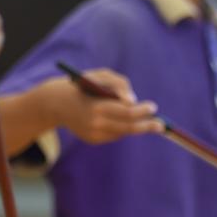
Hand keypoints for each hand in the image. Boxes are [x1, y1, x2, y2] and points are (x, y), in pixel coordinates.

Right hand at [47, 69, 164, 143]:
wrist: (56, 103)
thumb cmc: (82, 84)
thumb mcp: (99, 75)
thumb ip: (119, 83)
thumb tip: (133, 100)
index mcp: (96, 107)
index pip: (126, 112)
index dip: (142, 111)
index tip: (153, 107)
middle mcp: (94, 124)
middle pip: (128, 127)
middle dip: (146, 125)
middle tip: (161, 125)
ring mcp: (93, 135)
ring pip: (123, 132)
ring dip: (136, 126)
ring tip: (148, 122)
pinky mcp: (93, 140)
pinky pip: (114, 134)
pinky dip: (122, 127)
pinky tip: (122, 120)